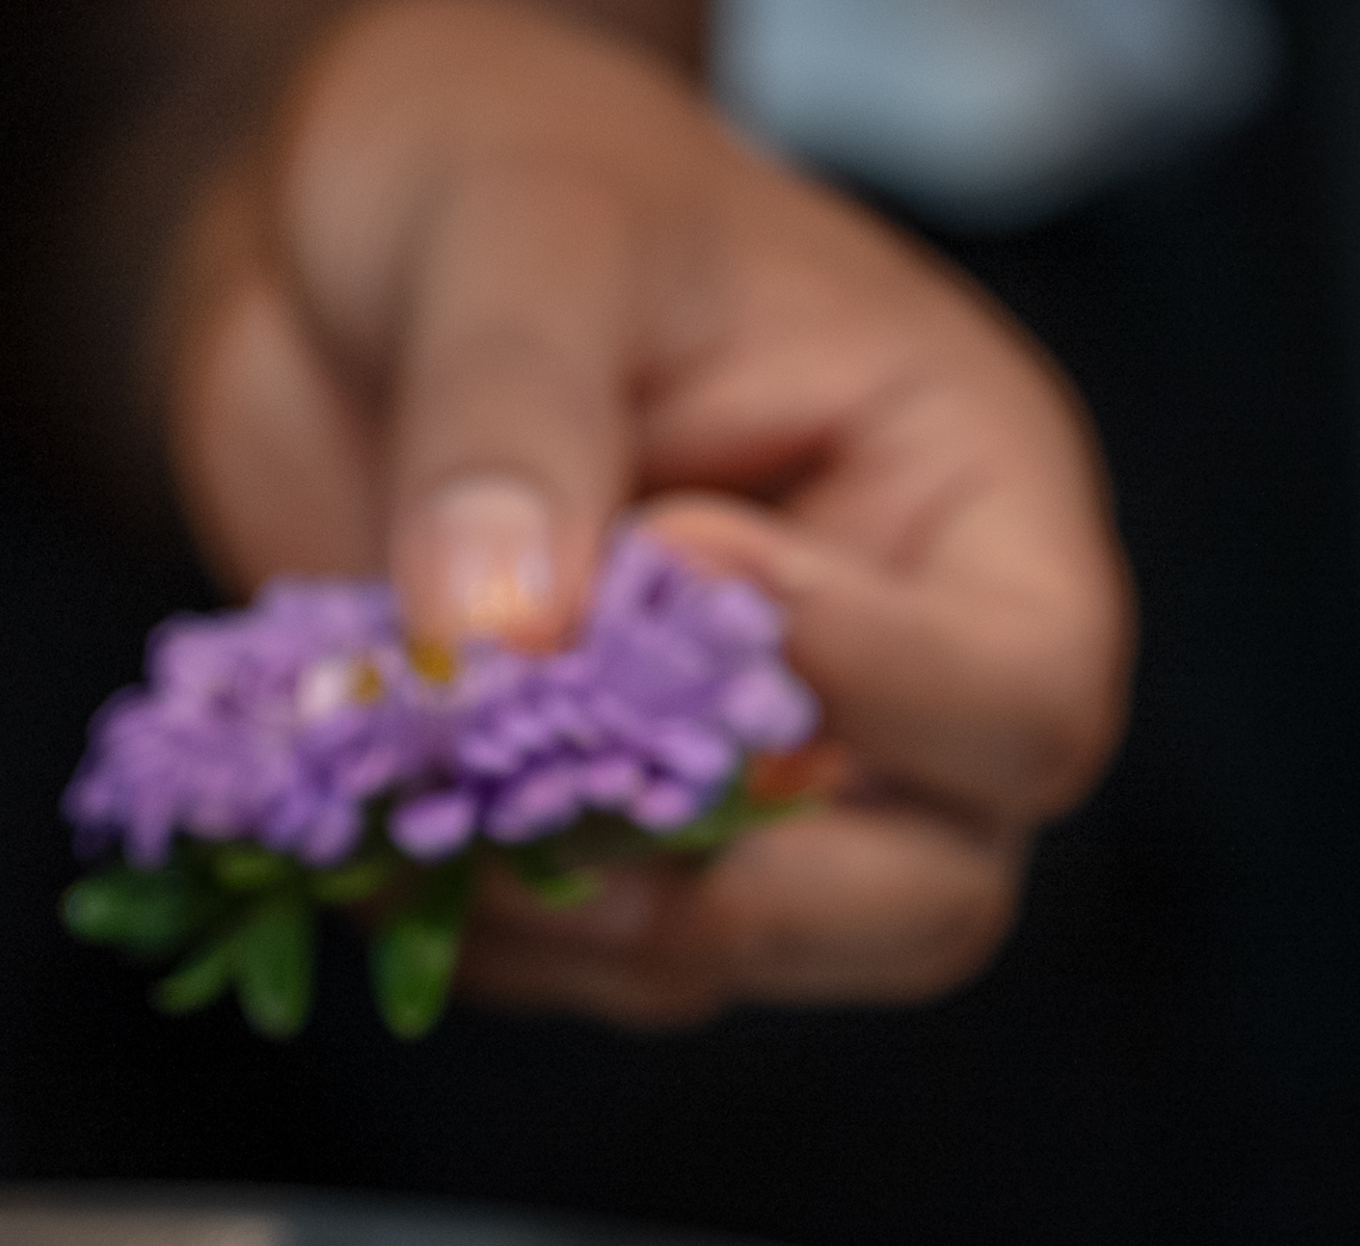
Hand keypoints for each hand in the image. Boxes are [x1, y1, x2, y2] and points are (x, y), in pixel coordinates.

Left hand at [165, 0, 1129, 1028]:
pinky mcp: (596, 836)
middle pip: (931, 897)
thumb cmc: (495, 171)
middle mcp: (888, 672)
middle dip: (749, 894)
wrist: (332, 238)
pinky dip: (463, 924)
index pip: (1027, 692)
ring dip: (569, 917)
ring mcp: (742, 777)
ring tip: (407, 791)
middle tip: (557, 800)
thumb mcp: (517, 233)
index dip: (876, 687)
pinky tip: (350, 824)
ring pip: (741, 959)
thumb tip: (500, 633)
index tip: (666, 559)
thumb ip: (515, 417)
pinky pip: (571, 960)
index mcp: (962, 497)